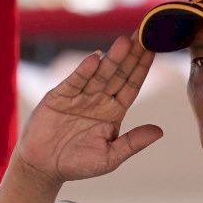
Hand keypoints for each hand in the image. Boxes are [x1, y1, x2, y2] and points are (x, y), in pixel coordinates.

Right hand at [14, 35, 163, 185]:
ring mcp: (79, 96)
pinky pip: (74, 81)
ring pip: (99, 74)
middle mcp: (99, 99)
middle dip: (130, 55)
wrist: (43, 167)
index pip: (132, 85)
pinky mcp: (59, 96)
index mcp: (114, 111)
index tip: (154, 49)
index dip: (142, 68)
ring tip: (124, 42)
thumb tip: (160, 131)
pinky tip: (95, 59)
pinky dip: (84, 71)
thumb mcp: (110, 157)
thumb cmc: (78, 164)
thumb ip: (133, 143)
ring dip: (111, 58)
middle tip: (143, 34)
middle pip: (118, 74)